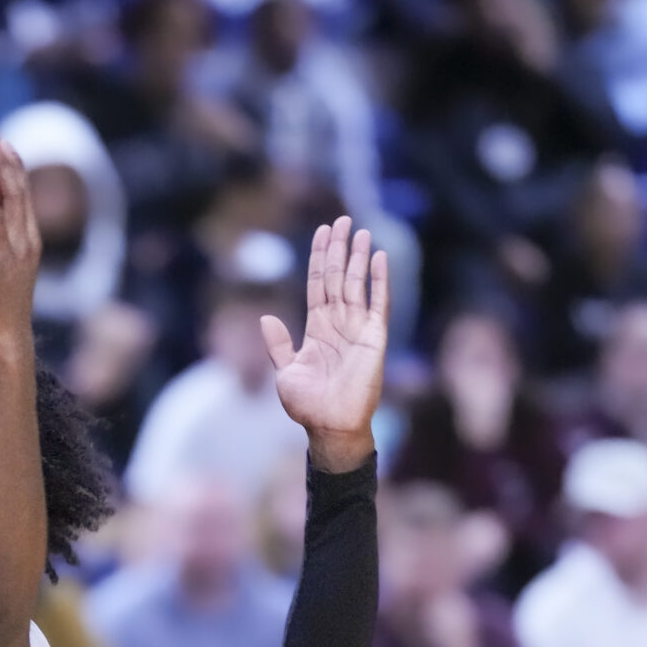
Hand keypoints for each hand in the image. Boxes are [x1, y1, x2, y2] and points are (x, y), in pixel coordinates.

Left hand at [261, 217, 386, 471]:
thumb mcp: (285, 372)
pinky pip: (379, 303)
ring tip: (361, 231)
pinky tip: (380, 258)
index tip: (321, 232)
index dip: (319, 258)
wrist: (330, 427)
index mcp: (317, 328)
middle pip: (338, 277)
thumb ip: (278, 344)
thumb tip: (266, 316)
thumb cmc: (308, 405)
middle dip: (340, 248)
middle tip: (342, 219)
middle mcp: (338, 323)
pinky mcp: (375, 338)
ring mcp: (358, 328)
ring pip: (358, 284)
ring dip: (359, 258)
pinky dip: (380, 281)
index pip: (318, 284)